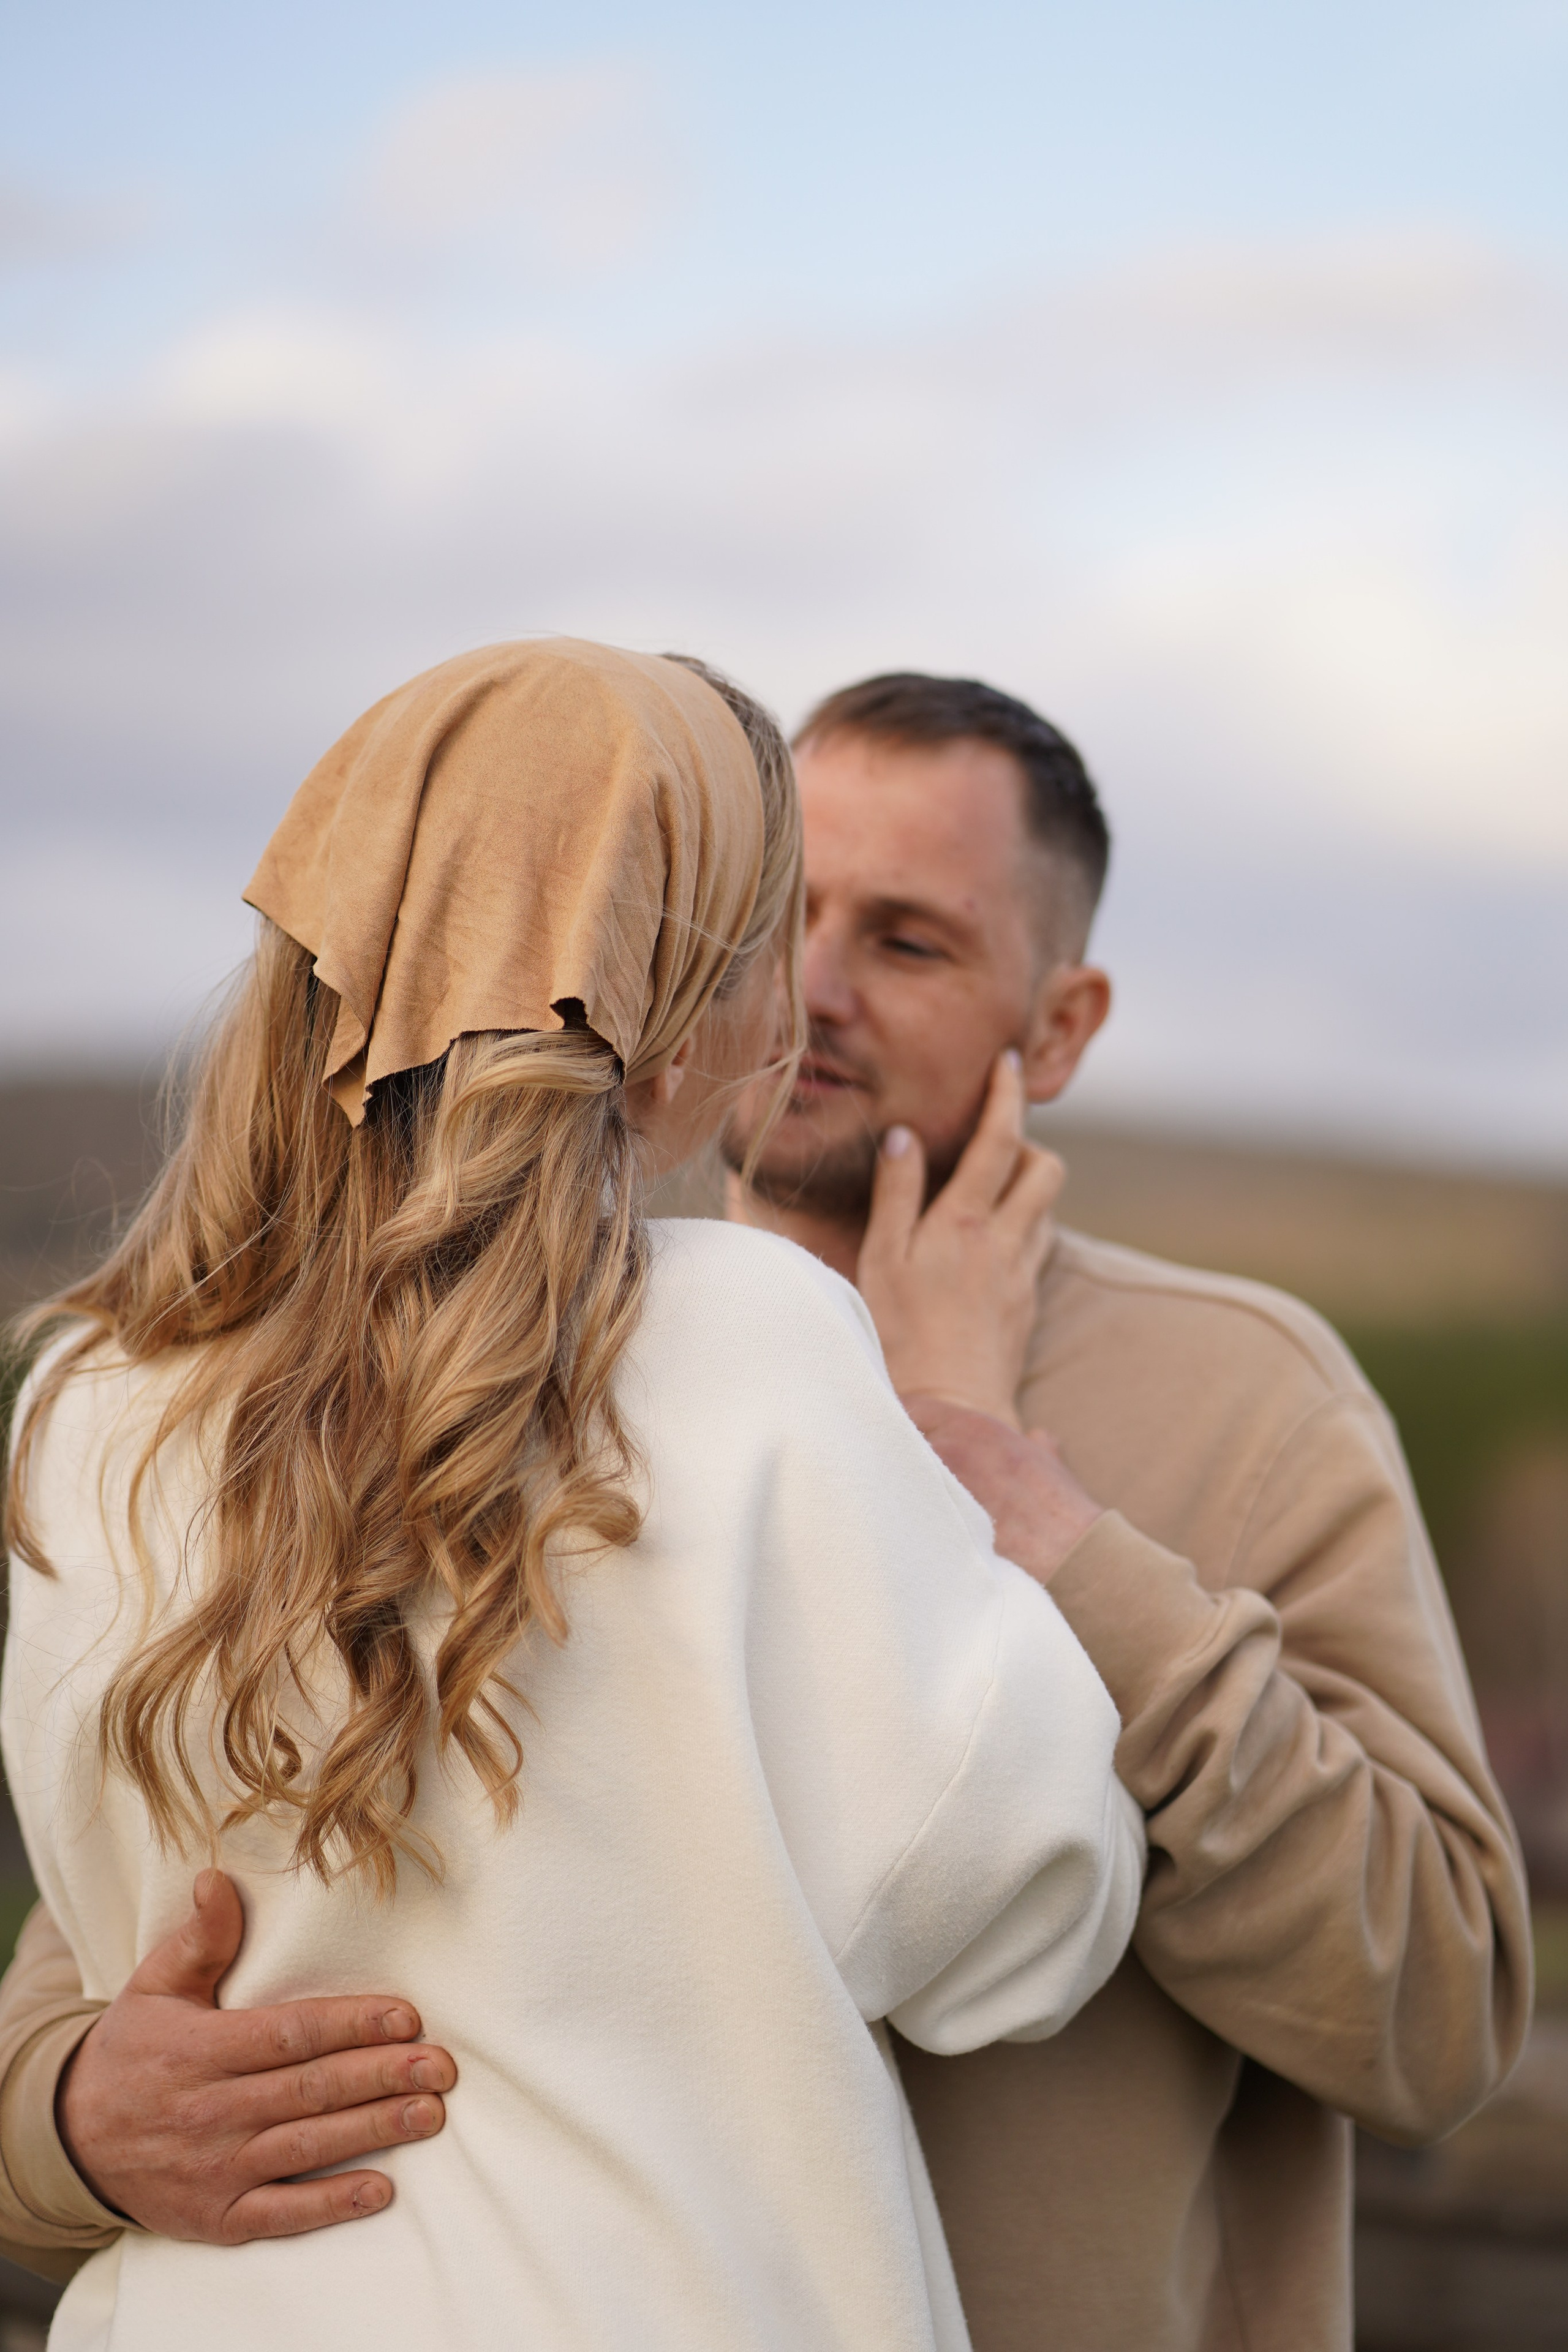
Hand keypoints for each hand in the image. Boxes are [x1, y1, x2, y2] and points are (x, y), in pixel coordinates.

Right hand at [57, 1870, 455, 2242]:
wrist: (70, 2140)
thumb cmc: (132, 2051)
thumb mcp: (153, 1986)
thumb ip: (199, 1938)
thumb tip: (217, 1878)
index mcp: (200, 2049)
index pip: (288, 2034)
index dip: (349, 2024)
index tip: (406, 2016)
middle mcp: (210, 2110)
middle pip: (309, 2090)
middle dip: (380, 2075)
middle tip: (441, 2065)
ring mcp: (214, 2169)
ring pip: (305, 2146)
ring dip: (373, 2130)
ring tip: (430, 2112)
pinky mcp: (217, 2216)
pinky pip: (281, 2213)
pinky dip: (330, 2205)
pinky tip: (380, 2191)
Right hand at [857, 1051, 1062, 1424]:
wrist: (952, 1412)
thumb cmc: (900, 1337)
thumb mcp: (881, 1259)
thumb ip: (896, 1193)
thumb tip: (904, 1136)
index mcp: (966, 1223)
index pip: (999, 1139)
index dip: (1007, 1095)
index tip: (1008, 1063)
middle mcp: (1006, 1242)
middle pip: (1045, 1168)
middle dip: (1027, 1144)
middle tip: (989, 1145)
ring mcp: (1023, 1275)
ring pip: (1045, 1208)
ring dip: (1026, 1188)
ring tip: (984, 1193)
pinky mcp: (1027, 1305)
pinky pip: (1038, 1247)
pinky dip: (1022, 1229)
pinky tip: (989, 1246)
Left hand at [902, 1393, 1101, 1587]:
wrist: (1072, 1556)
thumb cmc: (1062, 1511)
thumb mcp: (1049, 1463)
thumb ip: (1036, 1445)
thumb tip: (1039, 1438)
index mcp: (974, 1426)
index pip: (910, 1408)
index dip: (895, 1422)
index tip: (888, 1439)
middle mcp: (952, 1448)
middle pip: (891, 1440)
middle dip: (885, 1456)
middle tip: (882, 1476)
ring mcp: (940, 1486)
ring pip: (891, 1478)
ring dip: (889, 1490)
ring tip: (887, 1505)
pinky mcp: (933, 1524)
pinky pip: (899, 1516)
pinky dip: (897, 1521)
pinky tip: (898, 1533)